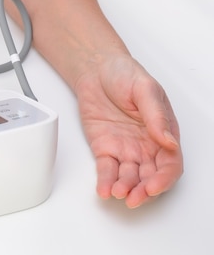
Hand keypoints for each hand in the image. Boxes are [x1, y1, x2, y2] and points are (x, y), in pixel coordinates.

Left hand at [74, 55, 182, 207]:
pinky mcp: (104, 147)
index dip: (164, 179)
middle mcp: (146, 145)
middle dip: (143, 190)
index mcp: (163, 132)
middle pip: (150, 176)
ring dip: (125, 188)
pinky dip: (105, 180)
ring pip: (129, 176)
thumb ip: (156, 115)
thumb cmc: (125, 74)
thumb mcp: (145, 89)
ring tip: (116, 192)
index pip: (170, 163)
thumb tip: (169, 140)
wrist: (96, 69)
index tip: (153, 186)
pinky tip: (103, 190)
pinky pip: (106, 168)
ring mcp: (124, 148)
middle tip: (133, 197)